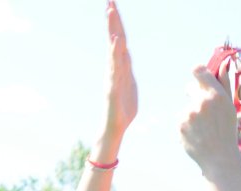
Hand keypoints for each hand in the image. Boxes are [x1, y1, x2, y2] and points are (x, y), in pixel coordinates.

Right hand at [103, 1, 137, 137]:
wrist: (116, 128)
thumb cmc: (123, 109)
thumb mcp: (129, 83)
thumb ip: (127, 68)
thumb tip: (125, 54)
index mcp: (120, 66)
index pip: (119, 40)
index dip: (117, 23)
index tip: (112, 4)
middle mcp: (114, 67)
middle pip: (115, 38)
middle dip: (113, 19)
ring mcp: (113, 75)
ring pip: (113, 48)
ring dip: (113, 29)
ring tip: (111, 11)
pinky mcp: (113, 86)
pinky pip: (115, 66)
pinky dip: (115, 52)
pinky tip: (116, 39)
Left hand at [180, 63, 239, 174]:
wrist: (219, 156)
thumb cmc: (227, 130)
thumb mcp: (230, 106)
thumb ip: (225, 84)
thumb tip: (223, 65)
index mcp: (215, 94)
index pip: (198, 71)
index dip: (198, 72)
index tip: (199, 76)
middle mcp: (200, 102)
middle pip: (189, 88)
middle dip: (194, 94)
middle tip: (204, 108)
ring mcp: (188, 114)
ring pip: (186, 106)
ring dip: (192, 113)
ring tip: (203, 127)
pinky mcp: (179, 125)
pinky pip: (181, 118)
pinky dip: (187, 124)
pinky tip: (197, 133)